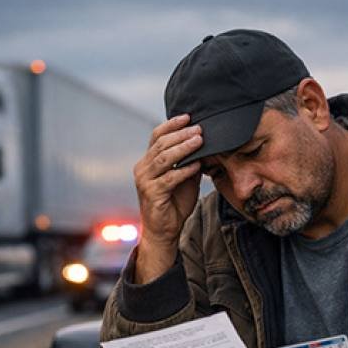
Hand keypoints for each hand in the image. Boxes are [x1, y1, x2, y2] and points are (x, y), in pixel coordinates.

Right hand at [133, 114, 202, 282]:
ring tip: (199, 140)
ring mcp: (145, 181)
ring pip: (163, 158)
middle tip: (199, 128)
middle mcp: (143, 168)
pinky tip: (197, 165)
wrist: (163, 231)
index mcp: (148, 162)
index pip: (156, 136)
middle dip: (181, 134)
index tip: (188, 116)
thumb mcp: (184, 179)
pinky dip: (184, 170)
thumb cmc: (173, 204)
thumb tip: (205, 146)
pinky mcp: (152, 194)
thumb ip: (190, 162)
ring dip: (183, 147)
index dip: (171, 125)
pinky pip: (169, 178)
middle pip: (160, 144)